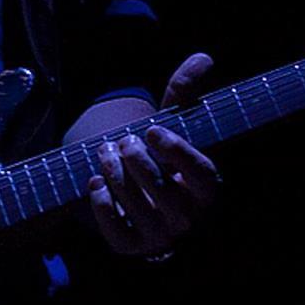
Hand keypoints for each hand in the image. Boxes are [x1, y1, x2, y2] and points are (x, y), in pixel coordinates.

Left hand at [85, 52, 222, 257]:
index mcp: (208, 191)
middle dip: (135, 158)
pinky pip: (114, 227)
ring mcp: (161, 237)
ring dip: (113, 172)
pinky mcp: (132, 247)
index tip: (153, 129)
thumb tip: (203, 57)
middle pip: (161, 187)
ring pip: (135, 204)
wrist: (146, 202)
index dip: (177, 151)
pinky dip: (100, 200)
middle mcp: (189, 219)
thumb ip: (186, 95)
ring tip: (104, 152)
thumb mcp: (176, 128)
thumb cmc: (165, 160)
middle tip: (122, 140)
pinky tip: (95, 181)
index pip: (201, 174)